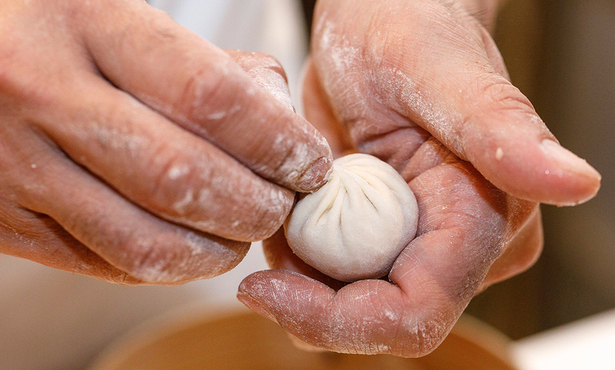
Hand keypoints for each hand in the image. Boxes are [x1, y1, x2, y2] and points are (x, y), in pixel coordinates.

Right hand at [0, 0, 330, 284]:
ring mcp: (16, 165)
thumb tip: (281, 129)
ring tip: (242, 230)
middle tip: (284, 205)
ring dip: (218, 249)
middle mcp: (41, 92)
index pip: (211, 97)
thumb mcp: (124, 13)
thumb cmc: (55, 31)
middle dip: (256, 206)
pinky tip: (191, 243)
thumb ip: (208, 65)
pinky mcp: (6, 222)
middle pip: (183, 180)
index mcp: (83, 21)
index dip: (277, 142)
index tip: (311, 165)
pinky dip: (169, 265)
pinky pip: (108, 264)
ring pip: (146, 241)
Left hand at [237, 0, 599, 356]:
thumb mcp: (437, 67)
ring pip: (352, 303)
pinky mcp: (394, 240)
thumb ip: (500, 129)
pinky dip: (303, 256)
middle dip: (309, 297)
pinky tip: (295, 209)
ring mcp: (426, 247)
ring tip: (285, 206)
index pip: (416, 312)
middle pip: (378, 319)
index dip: (339, 319)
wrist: (387, 17)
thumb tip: (576, 183)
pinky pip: (339, 276)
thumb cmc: (411, 25)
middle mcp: (465, 246)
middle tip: (267, 234)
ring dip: (302, 273)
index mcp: (486, 216)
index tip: (268, 290)